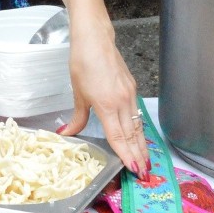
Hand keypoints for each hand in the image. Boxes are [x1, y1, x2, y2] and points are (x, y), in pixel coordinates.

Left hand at [59, 24, 149, 175]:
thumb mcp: (77, 92)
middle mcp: (122, 101)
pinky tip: (139, 136)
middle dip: (139, 155)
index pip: (118, 137)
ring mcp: (129, 94)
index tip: (133, 170)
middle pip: (132, 135)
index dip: (126, 155)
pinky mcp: (132, 87)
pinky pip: (137, 113)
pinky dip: (139, 128)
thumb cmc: (83, 62)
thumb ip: (77, 117)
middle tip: (145, 174)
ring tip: (146, 161)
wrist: (95, 38)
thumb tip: (67, 133)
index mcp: (107, 104)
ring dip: (142, 144)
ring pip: (137, 125)